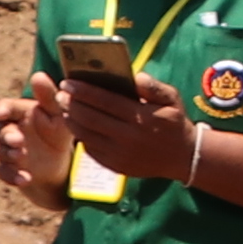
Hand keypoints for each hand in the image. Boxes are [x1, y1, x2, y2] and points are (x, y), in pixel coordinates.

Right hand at [0, 75, 75, 199]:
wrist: (60, 164)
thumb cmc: (57, 131)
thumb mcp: (58, 115)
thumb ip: (49, 97)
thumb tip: (38, 75)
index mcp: (19, 113)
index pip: (5, 107)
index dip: (2, 109)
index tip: (1, 113)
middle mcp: (8, 129)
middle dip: (7, 135)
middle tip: (19, 140)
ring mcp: (6, 150)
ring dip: (7, 154)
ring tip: (21, 157)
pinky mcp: (8, 169)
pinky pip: (2, 172)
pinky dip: (12, 176)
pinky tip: (25, 178)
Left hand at [60, 65, 201, 184]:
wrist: (182, 157)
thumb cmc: (173, 122)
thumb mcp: (172, 99)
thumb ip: (154, 87)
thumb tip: (136, 76)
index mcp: (142, 117)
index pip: (106, 101)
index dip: (84, 91)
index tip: (68, 82)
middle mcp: (129, 137)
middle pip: (91, 118)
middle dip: (72, 104)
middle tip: (60, 94)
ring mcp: (121, 154)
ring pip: (87, 135)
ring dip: (72, 120)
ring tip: (65, 108)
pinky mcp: (116, 166)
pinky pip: (91, 150)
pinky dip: (81, 137)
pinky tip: (77, 126)